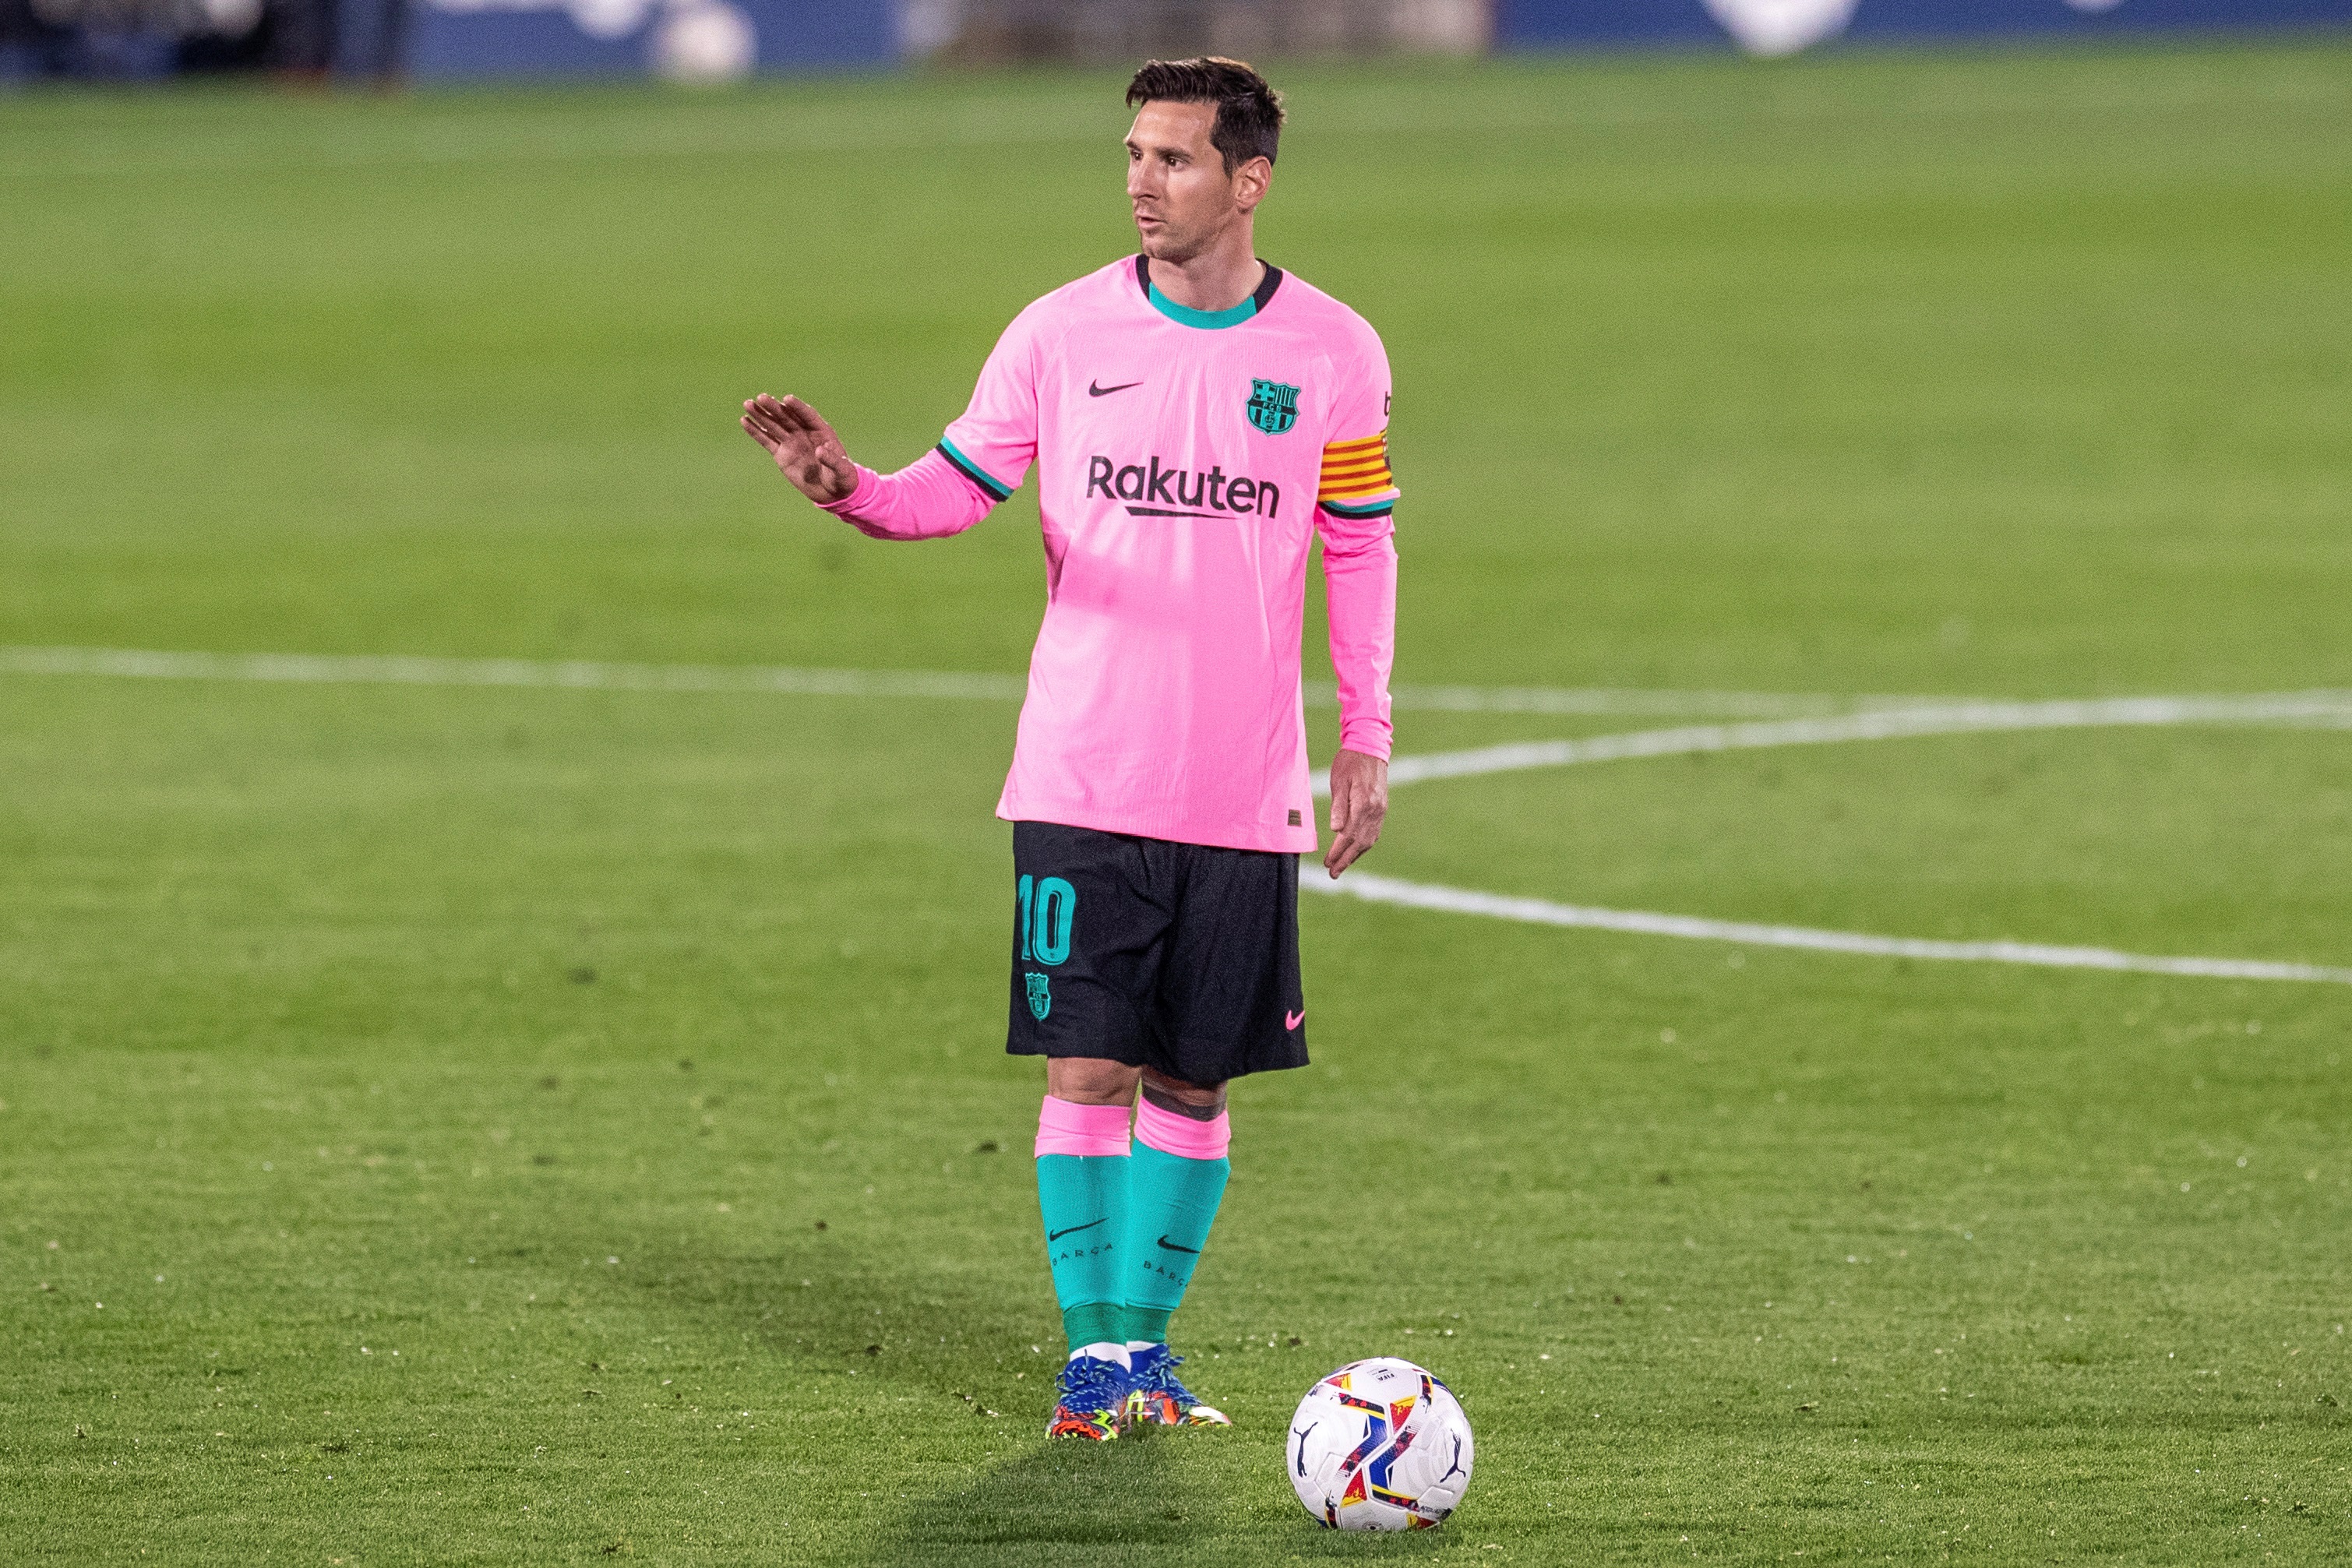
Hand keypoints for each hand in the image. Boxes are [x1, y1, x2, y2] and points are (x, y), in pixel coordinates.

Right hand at [740, 393, 858, 504]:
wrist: (832, 491)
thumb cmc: (842, 478)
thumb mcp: (842, 470)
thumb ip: (832, 460)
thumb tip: (820, 451)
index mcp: (821, 431)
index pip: (808, 415)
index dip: (798, 407)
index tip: (787, 399)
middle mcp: (804, 432)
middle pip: (787, 417)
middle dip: (774, 407)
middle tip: (761, 397)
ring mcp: (791, 442)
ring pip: (774, 425)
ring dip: (761, 415)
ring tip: (747, 404)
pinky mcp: (781, 453)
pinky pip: (767, 440)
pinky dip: (756, 431)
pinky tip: (745, 420)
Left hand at [1322, 748, 1387, 877]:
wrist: (1370, 747)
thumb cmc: (1350, 762)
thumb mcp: (1339, 781)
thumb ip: (1338, 806)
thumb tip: (1336, 830)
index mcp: (1363, 804)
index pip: (1349, 835)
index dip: (1337, 851)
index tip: (1328, 863)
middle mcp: (1375, 810)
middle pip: (1359, 842)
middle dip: (1345, 860)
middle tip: (1333, 873)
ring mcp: (1380, 810)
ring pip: (1369, 840)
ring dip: (1355, 856)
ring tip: (1342, 866)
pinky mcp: (1382, 808)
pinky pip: (1374, 832)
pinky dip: (1364, 845)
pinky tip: (1356, 850)